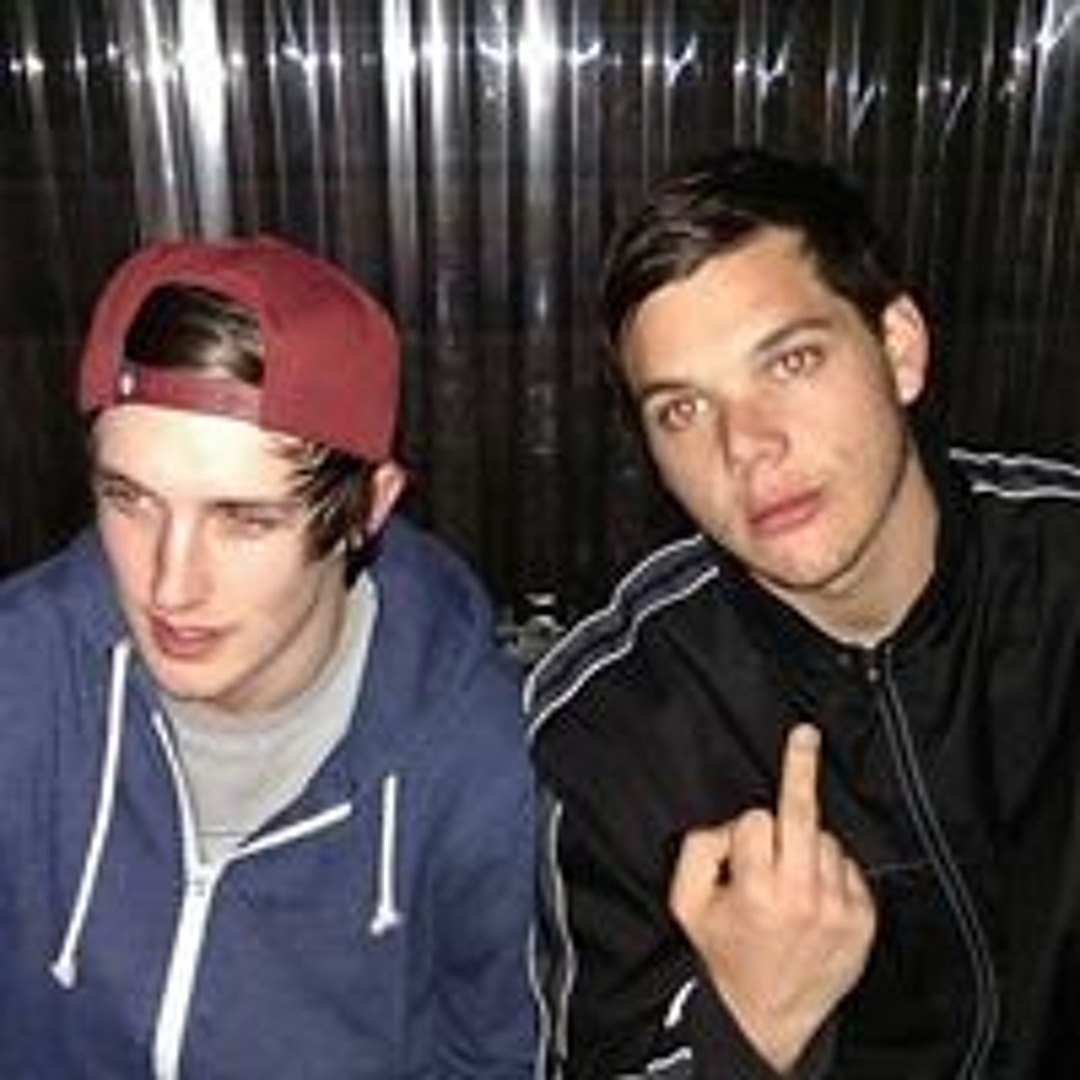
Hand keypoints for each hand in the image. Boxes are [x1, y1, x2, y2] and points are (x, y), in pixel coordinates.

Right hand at [668, 724, 875, 1072]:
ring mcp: (839, 910)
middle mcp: (802, 897)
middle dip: (800, 768)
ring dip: (806, 847)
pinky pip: (849, 866)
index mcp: (756, 891)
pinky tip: (814, 896)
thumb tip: (735, 824)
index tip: (747, 839)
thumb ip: (698, 849)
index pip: (756, 820)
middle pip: (803, 814)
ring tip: (790, 881)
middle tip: (806, 733)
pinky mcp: (863, 921)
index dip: (745, 830)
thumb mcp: (686, 904)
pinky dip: (831, 871)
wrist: (767, 1017)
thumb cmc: (725, 954)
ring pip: (826, 840)